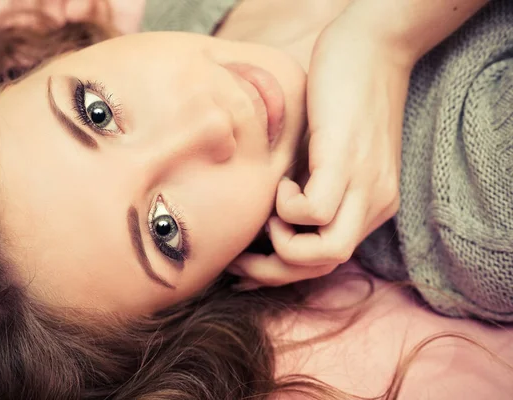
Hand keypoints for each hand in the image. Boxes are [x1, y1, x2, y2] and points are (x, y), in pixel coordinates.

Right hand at [231, 19, 411, 287]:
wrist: (371, 46)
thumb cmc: (341, 99)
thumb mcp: (325, 159)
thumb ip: (308, 190)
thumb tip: (265, 218)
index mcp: (369, 207)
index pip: (327, 264)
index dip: (282, 275)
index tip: (245, 267)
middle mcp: (375, 204)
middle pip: (327, 267)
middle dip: (274, 274)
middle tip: (240, 260)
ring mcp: (366, 184)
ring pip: (330, 252)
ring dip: (285, 244)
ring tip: (270, 213)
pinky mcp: (347, 158)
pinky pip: (317, 211)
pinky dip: (289, 207)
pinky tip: (283, 181)